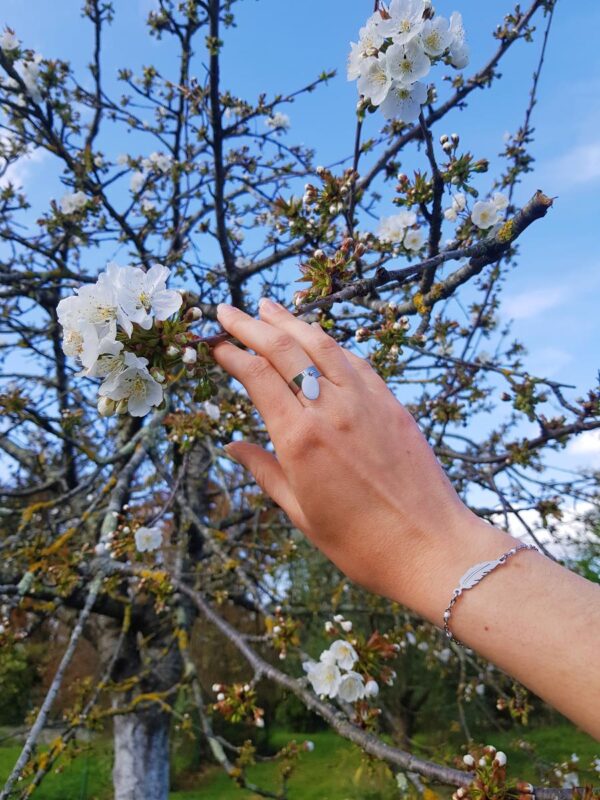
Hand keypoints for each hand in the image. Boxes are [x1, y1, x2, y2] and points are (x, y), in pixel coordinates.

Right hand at [213, 298, 511, 622]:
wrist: (430, 547)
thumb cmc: (360, 542)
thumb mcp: (301, 513)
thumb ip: (265, 472)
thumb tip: (233, 447)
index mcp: (300, 439)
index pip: (257, 377)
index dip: (231, 353)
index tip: (214, 343)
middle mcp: (332, 410)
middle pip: (286, 350)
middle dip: (252, 325)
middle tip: (228, 311)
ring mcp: (366, 402)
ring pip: (323, 345)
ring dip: (292, 323)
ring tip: (269, 309)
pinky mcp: (392, 404)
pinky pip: (357, 362)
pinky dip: (332, 345)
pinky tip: (320, 341)